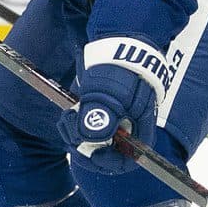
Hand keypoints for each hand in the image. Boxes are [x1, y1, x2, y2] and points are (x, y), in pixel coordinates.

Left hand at [59, 39, 170, 173]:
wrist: (118, 44)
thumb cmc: (121, 70)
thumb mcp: (111, 94)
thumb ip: (101, 118)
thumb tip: (88, 140)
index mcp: (138, 132)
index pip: (123, 163)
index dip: (104, 162)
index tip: (87, 150)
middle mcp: (126, 132)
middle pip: (102, 154)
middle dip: (82, 145)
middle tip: (70, 128)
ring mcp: (112, 123)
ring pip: (89, 142)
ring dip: (74, 134)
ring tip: (68, 116)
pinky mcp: (99, 113)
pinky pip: (83, 129)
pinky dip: (73, 125)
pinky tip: (69, 112)